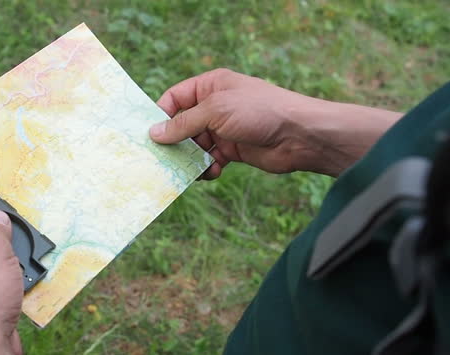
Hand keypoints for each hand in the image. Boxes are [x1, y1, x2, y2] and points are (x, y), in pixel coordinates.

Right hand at [149, 68, 401, 178]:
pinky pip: (210, 160)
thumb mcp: (216, 111)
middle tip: (162, 159)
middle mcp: (215, 106)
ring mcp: (225, 129)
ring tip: (188, 170)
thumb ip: (184, 123)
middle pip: (182, 125)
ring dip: (190, 159)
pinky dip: (208, 168)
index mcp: (211, 86)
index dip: (161, 115)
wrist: (299, 135)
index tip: (150, 135)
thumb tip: (154, 133)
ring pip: (195, 146)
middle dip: (174, 142)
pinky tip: (212, 172)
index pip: (175, 98)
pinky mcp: (234, 150)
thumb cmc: (260, 112)